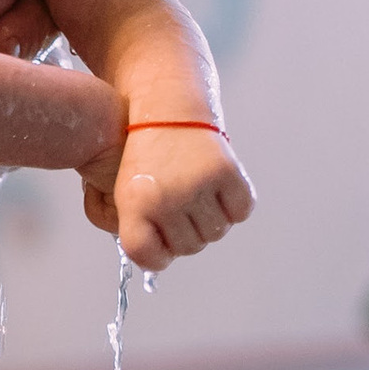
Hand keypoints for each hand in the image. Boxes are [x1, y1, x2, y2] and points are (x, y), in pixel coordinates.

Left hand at [84, 120, 256, 271]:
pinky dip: (234, 205)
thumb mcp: (128, 193)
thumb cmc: (146, 157)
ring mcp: (198, 184)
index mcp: (135, 203)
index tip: (159, 242)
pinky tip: (219, 187)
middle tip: (181, 207)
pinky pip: (240, 212)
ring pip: (216, 233)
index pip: (149, 258)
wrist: (168, 106)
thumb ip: (142, 232)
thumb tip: (162, 263)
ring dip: (211, 220)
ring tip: (198, 194)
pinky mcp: (226, 171)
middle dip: (185, 233)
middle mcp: (167, 197)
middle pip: (188, 248)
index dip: (157, 256)